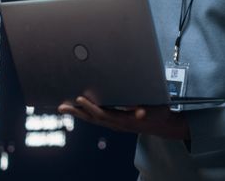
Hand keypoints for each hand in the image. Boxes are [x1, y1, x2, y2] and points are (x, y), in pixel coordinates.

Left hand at [57, 96, 189, 139]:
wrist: (162, 124)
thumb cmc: (158, 114)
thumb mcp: (156, 110)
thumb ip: (147, 111)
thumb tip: (141, 113)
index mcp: (124, 121)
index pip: (104, 114)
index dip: (91, 107)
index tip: (80, 99)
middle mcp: (117, 124)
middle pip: (93, 119)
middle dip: (77, 112)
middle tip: (62, 106)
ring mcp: (115, 124)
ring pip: (93, 119)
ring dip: (78, 113)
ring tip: (64, 107)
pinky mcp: (114, 121)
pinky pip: (97, 118)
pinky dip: (85, 113)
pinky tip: (78, 108)